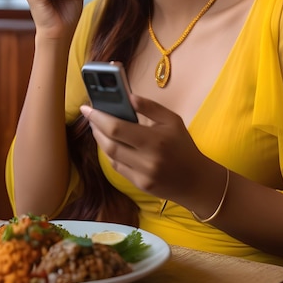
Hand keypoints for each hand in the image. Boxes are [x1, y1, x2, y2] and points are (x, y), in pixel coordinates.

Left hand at [80, 96, 216, 207]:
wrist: (195, 180)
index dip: (99, 117)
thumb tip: (128, 97)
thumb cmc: (183, 145)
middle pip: (109, 143)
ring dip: (100, 139)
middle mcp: (146, 160)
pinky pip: (117, 167)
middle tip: (91, 115)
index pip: (117, 128)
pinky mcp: (138, 185)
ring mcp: (141, 175)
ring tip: (97, 126)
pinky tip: (109, 142)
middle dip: (96, 127)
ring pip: (110, 156)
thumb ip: (150, 107)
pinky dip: (110, 152)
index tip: (87, 107)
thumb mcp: (172, 120)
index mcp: (155, 140)